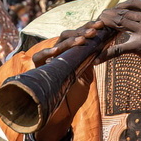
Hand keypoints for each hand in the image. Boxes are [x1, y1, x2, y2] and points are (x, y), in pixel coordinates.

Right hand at [29, 24, 102, 140]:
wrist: (62, 115)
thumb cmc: (73, 96)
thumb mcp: (86, 76)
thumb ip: (90, 61)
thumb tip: (101, 44)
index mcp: (70, 53)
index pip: (78, 36)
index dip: (89, 29)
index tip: (102, 25)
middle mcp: (58, 54)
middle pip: (68, 36)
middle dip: (82, 31)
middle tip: (95, 29)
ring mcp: (48, 61)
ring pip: (57, 44)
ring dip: (71, 40)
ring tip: (83, 39)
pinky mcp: (38, 70)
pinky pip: (39, 58)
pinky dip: (47, 53)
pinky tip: (57, 51)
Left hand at [97, 0, 140, 99]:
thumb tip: (136, 16)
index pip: (133, 2)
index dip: (120, 6)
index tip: (112, 11)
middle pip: (124, 12)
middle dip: (109, 16)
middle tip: (99, 19)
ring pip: (119, 24)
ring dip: (105, 27)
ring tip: (95, 30)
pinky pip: (118, 48)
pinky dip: (106, 54)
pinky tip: (98, 58)